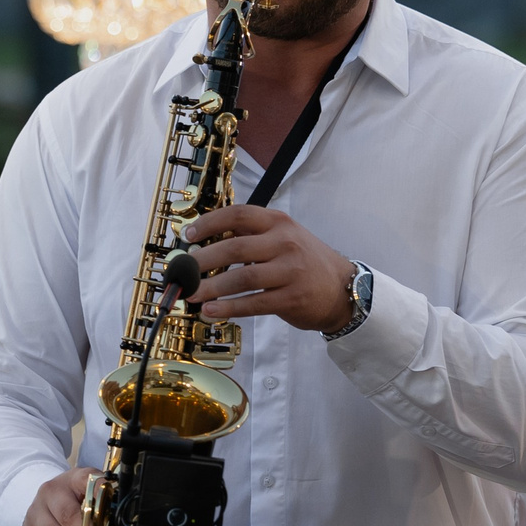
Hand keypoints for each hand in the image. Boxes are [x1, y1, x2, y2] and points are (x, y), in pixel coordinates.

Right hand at [24, 466, 99, 525]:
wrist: (43, 505)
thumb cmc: (73, 502)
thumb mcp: (88, 495)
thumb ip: (104, 506)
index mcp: (73, 480)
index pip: (86, 481)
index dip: (100, 497)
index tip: (111, 513)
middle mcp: (51, 493)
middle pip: (67, 513)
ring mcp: (37, 514)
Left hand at [180, 205, 358, 332]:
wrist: (342, 289)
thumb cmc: (305, 262)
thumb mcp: (284, 237)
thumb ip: (251, 233)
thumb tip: (208, 236)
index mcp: (279, 223)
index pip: (239, 214)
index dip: (209, 223)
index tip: (188, 235)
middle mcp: (285, 243)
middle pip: (235, 248)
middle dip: (203, 260)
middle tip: (183, 270)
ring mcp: (290, 271)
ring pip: (242, 278)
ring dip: (211, 288)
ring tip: (190, 294)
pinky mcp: (291, 298)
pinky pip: (253, 303)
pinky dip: (228, 308)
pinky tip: (211, 311)